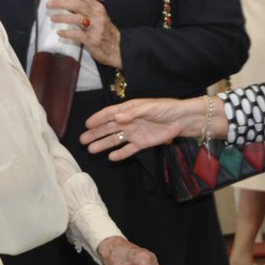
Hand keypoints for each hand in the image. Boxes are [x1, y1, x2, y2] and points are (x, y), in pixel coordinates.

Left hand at [48, 0, 121, 67]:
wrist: (118, 48)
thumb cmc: (105, 32)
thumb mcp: (98, 16)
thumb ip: (86, 9)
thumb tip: (67, 4)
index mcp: (98, 7)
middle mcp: (97, 15)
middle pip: (76, 4)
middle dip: (60, 3)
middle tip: (50, 5)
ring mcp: (95, 28)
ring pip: (76, 18)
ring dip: (61, 17)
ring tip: (53, 18)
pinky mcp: (92, 40)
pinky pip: (77, 35)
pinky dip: (66, 33)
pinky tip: (60, 33)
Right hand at [79, 96, 206, 160]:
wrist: (181, 119)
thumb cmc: (165, 108)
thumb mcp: (148, 107)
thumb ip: (132, 113)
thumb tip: (116, 118)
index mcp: (128, 110)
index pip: (109, 114)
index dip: (98, 119)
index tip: (87, 124)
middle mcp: (128, 121)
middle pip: (108, 128)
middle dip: (95, 133)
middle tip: (82, 139)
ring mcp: (134, 133)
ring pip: (115, 139)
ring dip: (103, 144)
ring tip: (91, 149)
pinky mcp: (142, 143)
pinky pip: (128, 149)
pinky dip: (120, 154)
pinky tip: (111, 158)